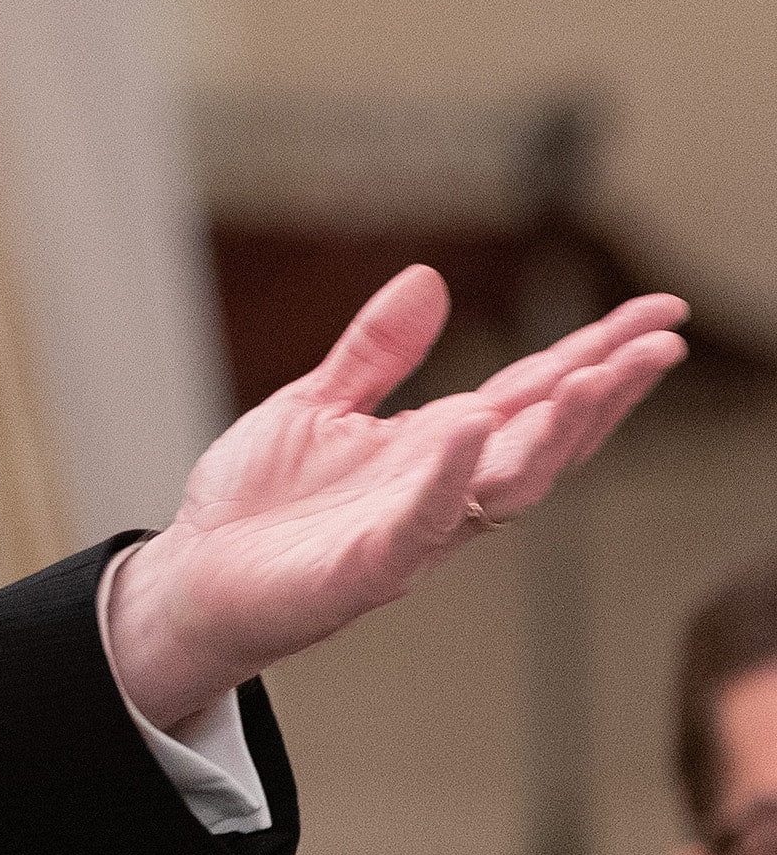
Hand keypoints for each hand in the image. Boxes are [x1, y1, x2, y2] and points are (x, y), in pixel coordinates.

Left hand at [108, 266, 685, 731]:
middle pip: (545, 437)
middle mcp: (441, 487)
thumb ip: (376, 350)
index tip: (657, 313)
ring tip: (590, 379)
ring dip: (552, 434)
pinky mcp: (367, 566)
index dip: (595, 354)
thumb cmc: (260, 502)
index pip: (533, 393)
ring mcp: (412, 529)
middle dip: (604, 392)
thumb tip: (429, 278)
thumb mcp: (318, 403)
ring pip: (505, 484)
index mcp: (435, 444)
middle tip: (659, 344)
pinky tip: (465, 432)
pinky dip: (444, 479)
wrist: (195, 575)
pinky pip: (418, 523)